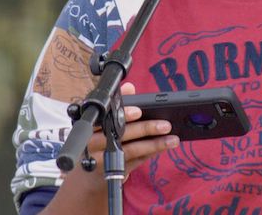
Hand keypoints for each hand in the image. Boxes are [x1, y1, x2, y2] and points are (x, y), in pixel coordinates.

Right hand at [65, 82, 179, 194]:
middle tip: (165, 124)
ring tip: (172, 138)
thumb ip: (119, 103)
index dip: (123, 115)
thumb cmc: (100, 139)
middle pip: (122, 135)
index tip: (139, 110)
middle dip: (146, 129)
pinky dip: (152, 152)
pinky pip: (137, 160)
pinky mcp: (116, 171)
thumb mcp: (104, 121)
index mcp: (90, 127)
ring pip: (132, 150)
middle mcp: (93, 144)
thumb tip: (129, 87)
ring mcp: (104, 160)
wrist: (88, 176)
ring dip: (155, 143)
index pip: (107, 119)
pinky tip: (165, 146)